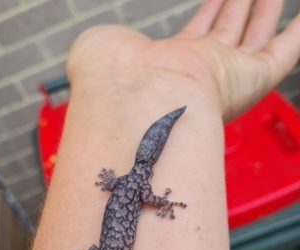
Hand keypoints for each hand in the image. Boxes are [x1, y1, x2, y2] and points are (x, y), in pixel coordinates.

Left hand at [67, 0, 299, 120]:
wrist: (137, 99)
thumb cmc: (116, 75)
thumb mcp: (108, 46)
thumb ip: (116, 43)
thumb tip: (114, 44)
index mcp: (172, 63)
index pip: (197, 33)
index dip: (210, 14)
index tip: (219, 0)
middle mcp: (201, 72)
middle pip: (229, 33)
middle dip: (240, 9)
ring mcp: (227, 76)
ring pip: (255, 37)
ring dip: (264, 11)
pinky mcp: (251, 80)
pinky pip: (284, 55)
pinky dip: (296, 37)